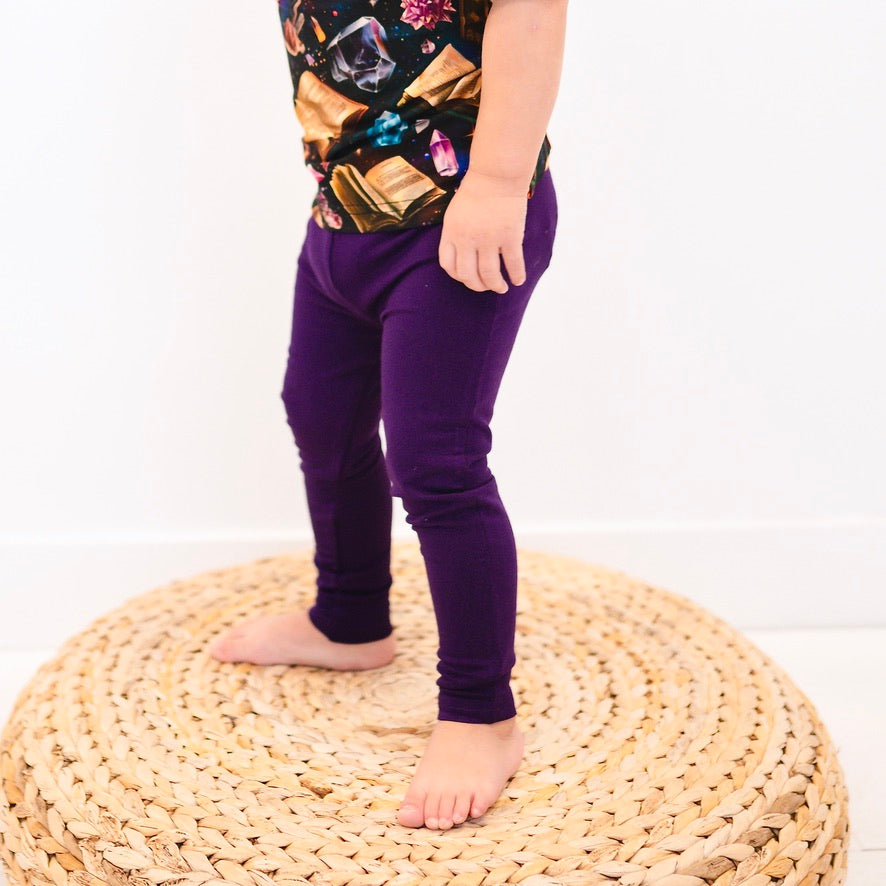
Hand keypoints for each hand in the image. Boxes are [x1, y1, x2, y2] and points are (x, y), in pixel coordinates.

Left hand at [438, 169, 528, 292]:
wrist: (496, 175)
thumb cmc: (474, 192)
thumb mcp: (454, 214)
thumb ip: (454, 235)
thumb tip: (461, 258)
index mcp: (452, 233)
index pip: (449, 266)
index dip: (458, 276)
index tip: (467, 278)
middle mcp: (468, 240)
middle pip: (468, 275)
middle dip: (477, 286)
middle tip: (486, 287)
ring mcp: (489, 239)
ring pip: (490, 274)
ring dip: (496, 286)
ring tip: (501, 288)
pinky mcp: (510, 237)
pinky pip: (513, 264)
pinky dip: (516, 275)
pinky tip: (518, 280)